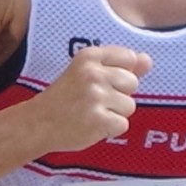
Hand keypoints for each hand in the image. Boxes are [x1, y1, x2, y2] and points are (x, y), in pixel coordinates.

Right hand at [28, 41, 145, 154]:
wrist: (38, 124)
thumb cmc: (65, 98)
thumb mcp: (88, 73)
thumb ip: (120, 66)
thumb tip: (148, 60)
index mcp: (89, 56)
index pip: (129, 57)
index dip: (119, 74)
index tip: (100, 82)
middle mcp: (92, 74)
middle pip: (132, 83)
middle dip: (119, 95)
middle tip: (93, 101)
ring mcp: (95, 97)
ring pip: (130, 106)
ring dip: (114, 114)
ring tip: (91, 114)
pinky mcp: (98, 120)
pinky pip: (123, 124)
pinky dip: (110, 129)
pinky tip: (92, 125)